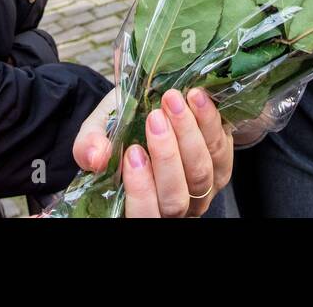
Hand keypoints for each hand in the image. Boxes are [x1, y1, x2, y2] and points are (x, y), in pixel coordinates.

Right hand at [73, 88, 232, 217]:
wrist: (148, 107)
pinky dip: (209, 121)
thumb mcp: (97, 131)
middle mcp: (175, 206)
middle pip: (176, 198)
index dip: (141, 190)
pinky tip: (196, 97)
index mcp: (141, 207)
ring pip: (201, 173)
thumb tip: (94, 157)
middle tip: (154, 118)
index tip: (132, 153)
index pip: (145, 215)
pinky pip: (221, 148)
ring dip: (188, 133)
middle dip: (167, 156)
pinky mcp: (222, 164)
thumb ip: (89, 144)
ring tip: (172, 99)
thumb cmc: (120, 127)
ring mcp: (203, 188)